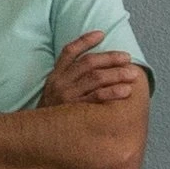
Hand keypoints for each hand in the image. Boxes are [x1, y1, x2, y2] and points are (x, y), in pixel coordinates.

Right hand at [34, 30, 148, 109]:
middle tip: (127, 58)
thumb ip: (68, 79)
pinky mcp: (74, 110)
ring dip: (116, 74)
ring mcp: (67, 96)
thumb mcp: (53, 92)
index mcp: (56, 75)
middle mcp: (61, 82)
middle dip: (110, 58)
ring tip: (132, 74)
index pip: (69, 51)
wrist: (36, 135)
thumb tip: (93, 69)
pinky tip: (125, 91)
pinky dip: (112, 92)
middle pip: (88, 63)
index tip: (102, 33)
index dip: (85, 40)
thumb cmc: (53, 113)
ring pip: (95, 78)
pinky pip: (96, 98)